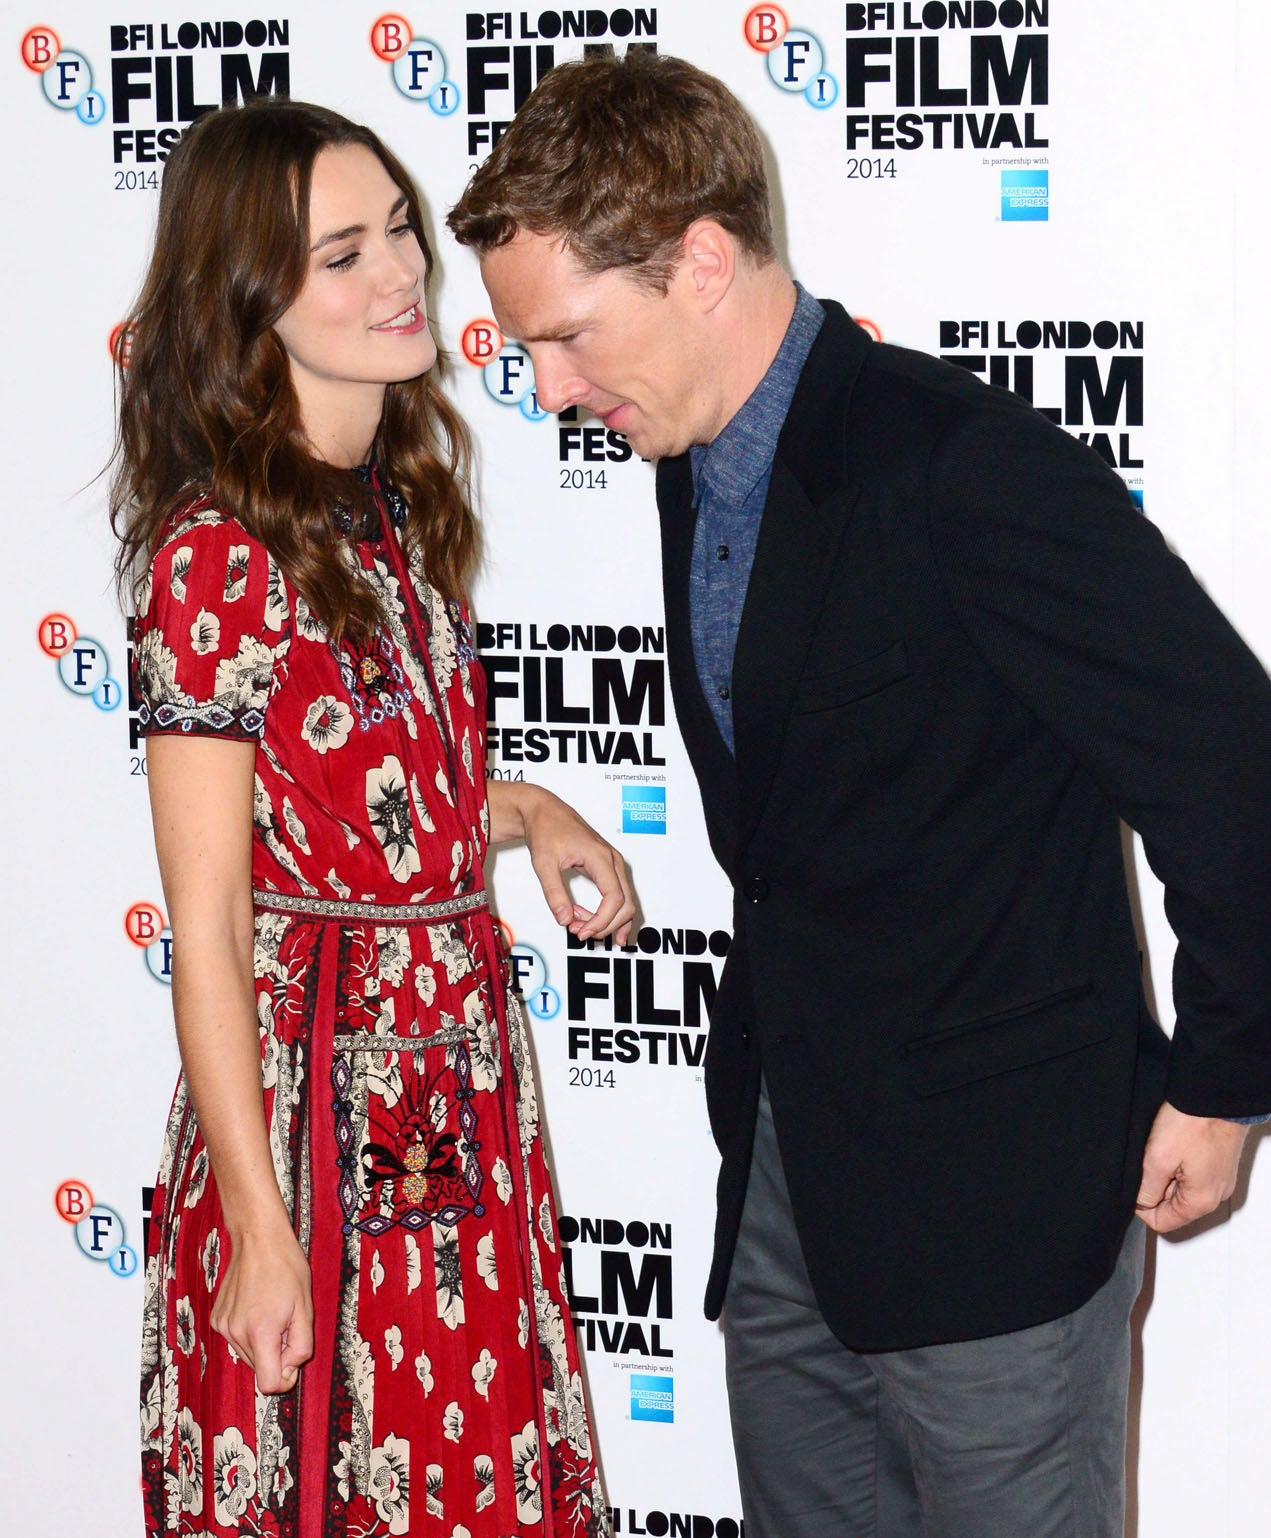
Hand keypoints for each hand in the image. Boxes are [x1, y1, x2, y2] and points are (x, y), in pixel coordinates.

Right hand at [209, 1226, 313, 1393]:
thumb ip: (300, 1346)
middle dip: (276, 1356)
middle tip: (287, 1324)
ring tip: (272, 1312)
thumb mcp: (306, 1308)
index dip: (284, 1379)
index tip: (292, 1360)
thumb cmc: (286, 1268)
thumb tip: (289, 1370)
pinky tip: (257, 1307)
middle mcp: (236, 1333)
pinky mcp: (216, 1318)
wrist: (258, 1239)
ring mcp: (223, 1326)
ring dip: (263, 1343)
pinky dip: (249, 1332)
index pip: (267, 1384)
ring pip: (247, 1355)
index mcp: (261, 1332)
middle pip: (258, 1369)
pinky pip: (236, 1339)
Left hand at [492, 781, 635, 942]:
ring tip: (580, 925)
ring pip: (625, 902)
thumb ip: (554, 893)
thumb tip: (564, 919)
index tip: (582, 931)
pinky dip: (610, 913)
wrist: (544, 811)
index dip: (601, 920)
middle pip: (626, 904)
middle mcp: (612, 860)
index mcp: (601, 857)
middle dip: (605, 924)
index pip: (615, 898)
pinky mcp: (607, 867)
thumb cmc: (546, 829)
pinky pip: (618, 895)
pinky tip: (596, 923)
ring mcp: (612, 864)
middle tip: (579, 931)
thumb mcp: (544, 864)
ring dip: (607, 920)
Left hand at [1135, 1101, 1249, 1233]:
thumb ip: (1146, 1189)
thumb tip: (1139, 1204)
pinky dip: (1179, 1162)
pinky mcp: (1217, 1163)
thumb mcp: (1158, 1159)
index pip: (1162, 1222)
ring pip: (1181, 1187)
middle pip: (1172, 1205)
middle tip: (1150, 1160)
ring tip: (1163, 1148)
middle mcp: (1215, 1195)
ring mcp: (1218, 1179)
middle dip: (1155, 1186)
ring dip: (1166, 1172)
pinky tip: (1174, 1143)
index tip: (1133, 1185)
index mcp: (1201, 1201)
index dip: (1141, 1207)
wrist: (1216, 1096)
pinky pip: (1192, 1173)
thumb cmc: (1195, 1123)